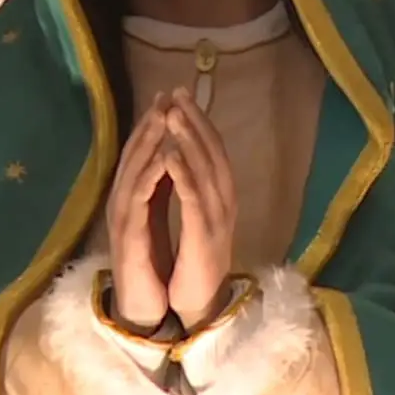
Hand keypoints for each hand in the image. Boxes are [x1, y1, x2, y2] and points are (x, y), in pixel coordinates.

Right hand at [106, 93, 174, 328]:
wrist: (142, 304)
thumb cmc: (150, 263)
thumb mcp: (157, 218)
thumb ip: (160, 189)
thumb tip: (170, 157)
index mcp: (132, 197)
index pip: (141, 152)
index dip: (154, 124)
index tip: (170, 97)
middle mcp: (122, 201)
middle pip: (134, 154)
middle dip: (150, 123)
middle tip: (166, 95)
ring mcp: (121, 216)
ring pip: (133, 170)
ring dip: (148, 142)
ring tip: (164, 116)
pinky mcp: (127, 234)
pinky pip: (138, 198)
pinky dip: (151, 175)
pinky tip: (164, 157)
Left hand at [161, 88, 237, 328]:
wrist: (200, 303)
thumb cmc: (194, 261)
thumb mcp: (194, 217)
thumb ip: (193, 187)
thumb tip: (183, 154)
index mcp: (220, 196)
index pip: (212, 149)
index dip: (198, 120)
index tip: (179, 94)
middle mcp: (224, 201)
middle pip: (212, 151)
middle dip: (194, 120)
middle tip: (177, 92)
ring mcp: (217, 218)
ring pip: (205, 170)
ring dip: (188, 140)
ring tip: (173, 114)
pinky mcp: (204, 236)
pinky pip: (193, 200)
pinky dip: (183, 175)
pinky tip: (170, 155)